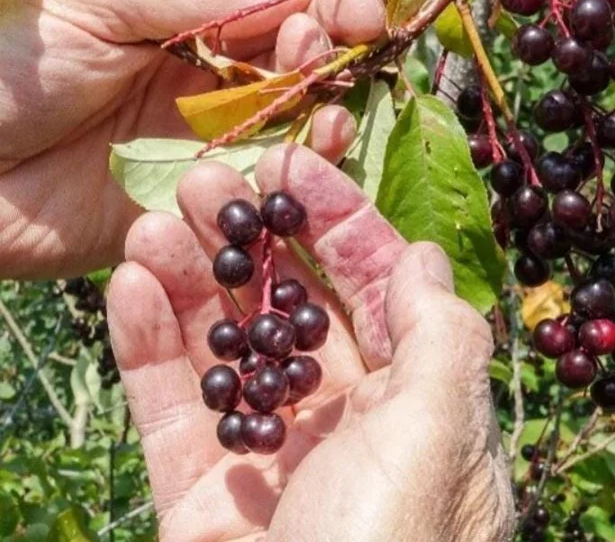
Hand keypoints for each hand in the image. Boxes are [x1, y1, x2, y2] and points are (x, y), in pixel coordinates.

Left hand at [0, 0, 410, 280]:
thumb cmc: (7, 62)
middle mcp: (217, 43)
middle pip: (309, 18)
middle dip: (348, 8)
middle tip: (367, 13)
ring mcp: (222, 110)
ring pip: (309, 87)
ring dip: (333, 70)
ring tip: (324, 60)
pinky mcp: (221, 174)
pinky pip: (287, 156)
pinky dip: (315, 141)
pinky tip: (323, 126)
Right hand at [107, 144, 513, 541]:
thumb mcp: (439, 432)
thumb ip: (439, 336)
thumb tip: (425, 254)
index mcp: (413, 399)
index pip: (376, 285)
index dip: (340, 219)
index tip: (295, 162)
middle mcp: (346, 418)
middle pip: (293, 303)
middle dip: (254, 238)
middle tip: (208, 177)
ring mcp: (271, 454)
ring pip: (226, 345)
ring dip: (191, 277)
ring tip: (156, 218)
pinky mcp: (202, 495)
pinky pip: (171, 405)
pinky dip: (149, 343)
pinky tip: (131, 282)